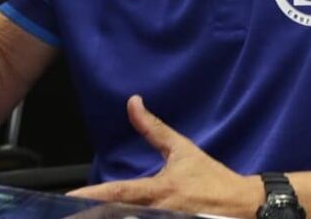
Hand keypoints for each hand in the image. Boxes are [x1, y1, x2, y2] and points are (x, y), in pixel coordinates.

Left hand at [68, 95, 262, 216]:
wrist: (243, 206)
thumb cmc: (211, 178)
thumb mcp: (182, 150)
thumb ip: (154, 129)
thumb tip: (133, 102)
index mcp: (159, 191)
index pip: (118, 193)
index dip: (91, 196)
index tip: (68, 197)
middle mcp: (159, 212)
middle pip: (118, 218)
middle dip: (93, 216)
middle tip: (67, 214)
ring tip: (82, 216)